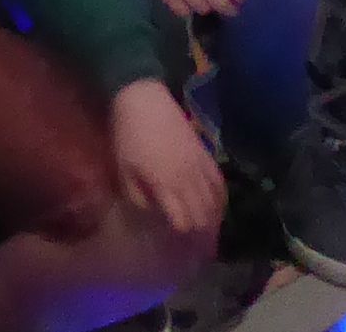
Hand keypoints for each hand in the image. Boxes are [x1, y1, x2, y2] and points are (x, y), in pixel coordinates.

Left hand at [108, 78, 225, 235]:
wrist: (144, 99)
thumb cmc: (128, 134)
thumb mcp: (124, 168)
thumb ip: (137, 196)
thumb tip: (152, 211)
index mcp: (165, 183)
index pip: (182, 220)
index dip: (182, 235)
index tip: (179, 245)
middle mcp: (187, 178)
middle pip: (202, 214)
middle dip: (200, 233)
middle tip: (196, 247)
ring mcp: (199, 164)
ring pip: (214, 200)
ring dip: (212, 219)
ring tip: (208, 233)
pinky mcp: (205, 152)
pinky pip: (219, 181)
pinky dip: (221, 198)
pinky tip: (218, 207)